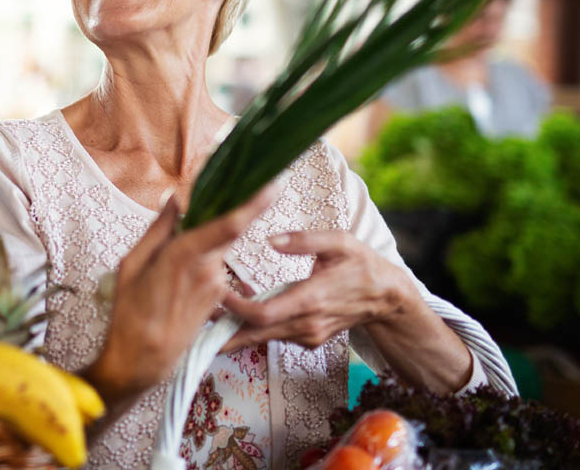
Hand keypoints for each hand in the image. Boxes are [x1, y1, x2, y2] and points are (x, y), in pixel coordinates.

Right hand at [83, 183, 277, 412]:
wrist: (143, 360)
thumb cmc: (130, 311)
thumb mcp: (132, 263)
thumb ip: (159, 228)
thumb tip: (174, 198)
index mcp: (185, 255)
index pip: (230, 224)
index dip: (254, 202)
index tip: (273, 182)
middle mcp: (208, 269)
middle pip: (229, 229)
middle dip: (234, 210)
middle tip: (227, 193)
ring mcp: (217, 285)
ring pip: (218, 247)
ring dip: (207, 240)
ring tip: (175, 260)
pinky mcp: (219, 298)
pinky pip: (214, 266)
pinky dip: (203, 260)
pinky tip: (179, 277)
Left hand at [220, 230, 413, 351]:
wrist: (387, 299)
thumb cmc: (362, 265)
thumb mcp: (340, 242)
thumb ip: (305, 240)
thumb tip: (271, 240)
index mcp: (311, 298)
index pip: (263, 313)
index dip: (235, 308)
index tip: (214, 292)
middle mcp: (307, 324)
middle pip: (255, 335)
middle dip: (223, 330)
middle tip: (192, 320)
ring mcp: (308, 336)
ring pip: (262, 338)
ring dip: (235, 329)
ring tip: (205, 313)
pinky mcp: (308, 340)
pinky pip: (275, 335)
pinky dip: (254, 327)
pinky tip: (238, 312)